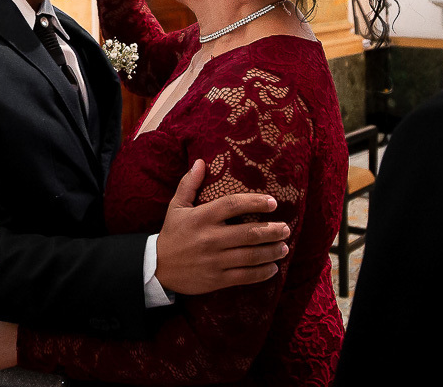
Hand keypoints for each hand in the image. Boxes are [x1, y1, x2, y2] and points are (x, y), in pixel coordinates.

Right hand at [155, 160, 290, 294]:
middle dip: (272, 231)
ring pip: (251, 255)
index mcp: (202, 217)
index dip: (255, 202)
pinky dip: (262, 272)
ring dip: (271, 251)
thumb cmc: (171, 234)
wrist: (156, 268)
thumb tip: (200, 162)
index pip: (233, 205)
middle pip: (249, 233)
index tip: (273, 202)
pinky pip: (245, 276)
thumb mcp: (176, 206)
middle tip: (286, 228)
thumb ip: (189, 184)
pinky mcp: (216, 279)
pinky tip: (273, 268)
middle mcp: (210, 238)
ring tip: (284, 247)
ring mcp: (214, 260)